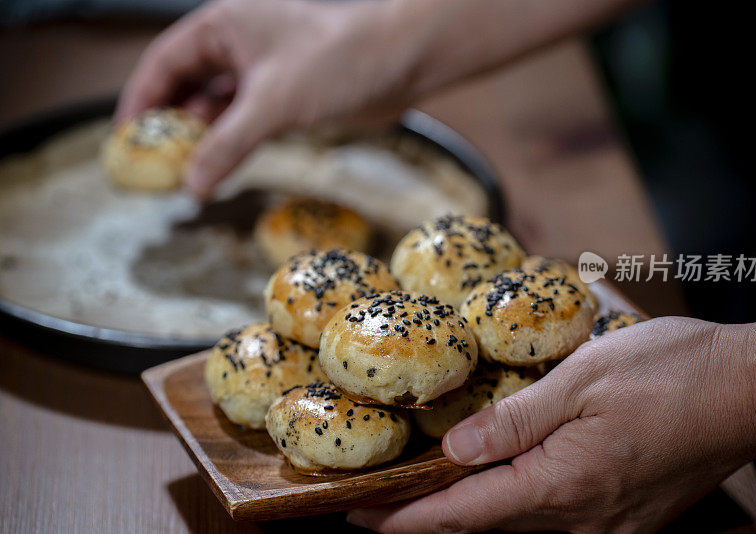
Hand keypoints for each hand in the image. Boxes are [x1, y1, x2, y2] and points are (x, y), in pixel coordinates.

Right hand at [116, 0, 420, 196]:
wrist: (402, 60)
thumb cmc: (339, 59)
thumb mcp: (272, 104)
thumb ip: (228, 146)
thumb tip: (191, 184)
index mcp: (221, 27)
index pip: (163, 64)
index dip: (139, 102)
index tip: (124, 141)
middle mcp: (237, 45)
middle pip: (185, 87)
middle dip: (170, 126)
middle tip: (155, 167)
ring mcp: (261, 71)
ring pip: (216, 108)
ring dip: (202, 139)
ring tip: (185, 174)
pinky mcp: (285, 96)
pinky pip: (245, 122)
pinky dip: (231, 144)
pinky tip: (222, 167)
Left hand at [348, 316, 755, 532]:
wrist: (750, 391)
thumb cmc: (671, 375)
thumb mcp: (581, 381)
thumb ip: (514, 420)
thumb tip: (457, 449)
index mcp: (560, 485)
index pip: (461, 515)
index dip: (404, 520)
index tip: (359, 518)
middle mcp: (580, 521)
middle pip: (484, 526)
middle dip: (426, 517)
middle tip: (378, 502)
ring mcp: (606, 525)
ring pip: (516, 524)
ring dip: (466, 512)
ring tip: (423, 491)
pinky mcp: (625, 515)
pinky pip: (550, 517)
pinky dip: (509, 503)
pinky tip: (495, 481)